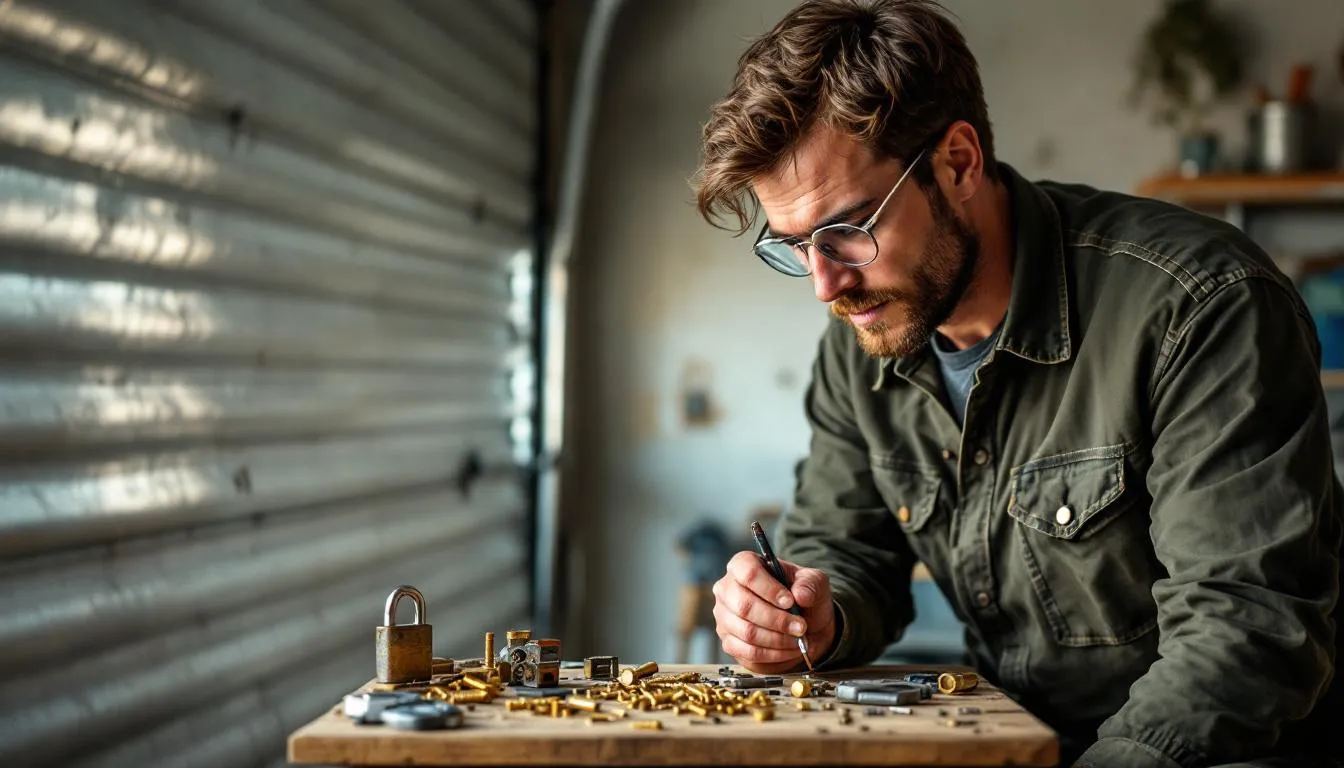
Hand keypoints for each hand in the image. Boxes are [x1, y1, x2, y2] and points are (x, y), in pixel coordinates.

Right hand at [712, 551, 835, 673]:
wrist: (804, 624)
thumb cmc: (803, 597)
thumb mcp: (814, 583)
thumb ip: (810, 584)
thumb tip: (801, 595)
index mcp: (744, 564)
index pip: (748, 572)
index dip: (770, 589)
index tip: (790, 602)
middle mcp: (727, 588)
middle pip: (744, 605)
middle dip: (777, 620)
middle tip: (800, 626)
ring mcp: (724, 616)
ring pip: (747, 631)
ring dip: (778, 639)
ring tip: (798, 639)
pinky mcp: (729, 641)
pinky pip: (747, 651)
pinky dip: (773, 654)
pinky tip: (788, 649)